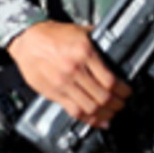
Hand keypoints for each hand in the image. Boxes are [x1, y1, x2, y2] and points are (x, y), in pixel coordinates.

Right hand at [7, 21, 129, 127]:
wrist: (26, 39)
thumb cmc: (52, 35)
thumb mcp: (78, 31)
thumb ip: (96, 41)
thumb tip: (114, 50)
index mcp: (84, 52)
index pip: (110, 80)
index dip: (123, 90)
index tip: (127, 92)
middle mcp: (75, 69)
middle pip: (103, 96)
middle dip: (118, 104)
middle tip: (122, 103)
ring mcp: (64, 83)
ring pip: (91, 107)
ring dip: (106, 113)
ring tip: (112, 113)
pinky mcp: (55, 94)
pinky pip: (76, 112)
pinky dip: (90, 120)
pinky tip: (99, 121)